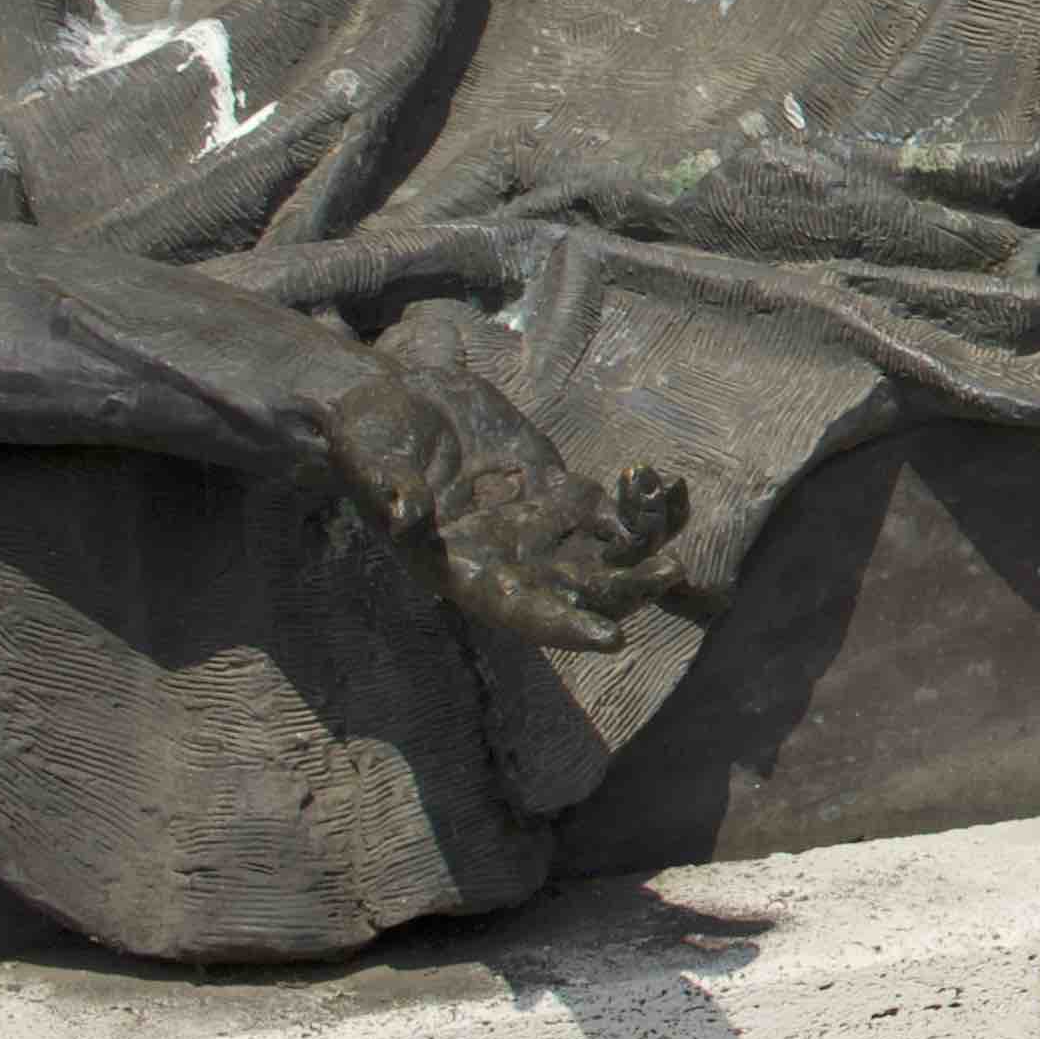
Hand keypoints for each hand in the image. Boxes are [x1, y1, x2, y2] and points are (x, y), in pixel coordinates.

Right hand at [322, 364, 694, 652]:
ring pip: (607, 554)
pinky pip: (613, 508)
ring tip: (670, 503)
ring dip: (648, 542)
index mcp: (462, 570)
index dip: (564, 626)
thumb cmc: (368, 437)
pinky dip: (643, 503)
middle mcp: (508, 559)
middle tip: (671, 571)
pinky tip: (668, 483)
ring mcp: (539, 524)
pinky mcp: (558, 487)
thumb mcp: (372, 461)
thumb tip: (407, 516)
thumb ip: (392, 490)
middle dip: (629, 589)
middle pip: (580, 592)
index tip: (613, 639)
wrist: (389, 399)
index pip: (519, 611)